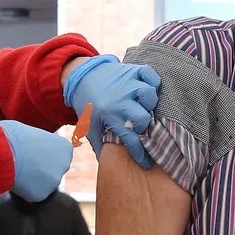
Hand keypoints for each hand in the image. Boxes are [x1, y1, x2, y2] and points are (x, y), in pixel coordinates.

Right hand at [0, 120, 74, 201]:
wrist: (4, 151)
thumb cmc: (16, 137)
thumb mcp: (35, 134)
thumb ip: (42, 145)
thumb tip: (36, 150)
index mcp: (65, 148)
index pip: (58, 155)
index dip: (43, 155)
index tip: (33, 153)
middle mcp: (64, 165)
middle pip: (53, 171)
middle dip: (41, 170)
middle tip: (26, 163)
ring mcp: (54, 182)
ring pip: (43, 184)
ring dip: (33, 180)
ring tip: (18, 170)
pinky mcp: (42, 194)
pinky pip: (33, 193)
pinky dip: (24, 189)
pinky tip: (17, 180)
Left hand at [63, 55, 160, 169]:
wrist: (82, 76)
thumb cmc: (88, 104)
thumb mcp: (89, 126)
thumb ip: (99, 145)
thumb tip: (106, 165)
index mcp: (109, 115)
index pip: (130, 139)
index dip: (140, 153)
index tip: (145, 161)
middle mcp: (120, 99)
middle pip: (143, 118)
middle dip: (144, 127)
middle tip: (142, 128)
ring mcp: (128, 83)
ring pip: (149, 94)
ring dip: (150, 103)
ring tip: (145, 107)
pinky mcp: (132, 70)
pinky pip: (150, 74)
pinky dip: (153, 81)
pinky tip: (149, 88)